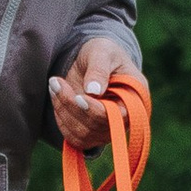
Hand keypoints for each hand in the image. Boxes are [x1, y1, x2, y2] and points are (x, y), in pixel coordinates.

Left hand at [47, 35, 143, 151]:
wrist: (94, 61)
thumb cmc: (103, 53)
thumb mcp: (102, 52)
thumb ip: (99, 69)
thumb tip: (93, 91)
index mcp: (136, 98)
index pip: (118, 116)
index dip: (96, 110)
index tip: (78, 96)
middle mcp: (126, 120)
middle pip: (96, 126)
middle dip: (72, 106)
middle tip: (56, 82)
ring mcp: (109, 130)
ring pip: (82, 134)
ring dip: (63, 111)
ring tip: (55, 85)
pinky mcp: (93, 134)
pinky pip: (74, 138)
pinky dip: (61, 119)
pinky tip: (57, 97)